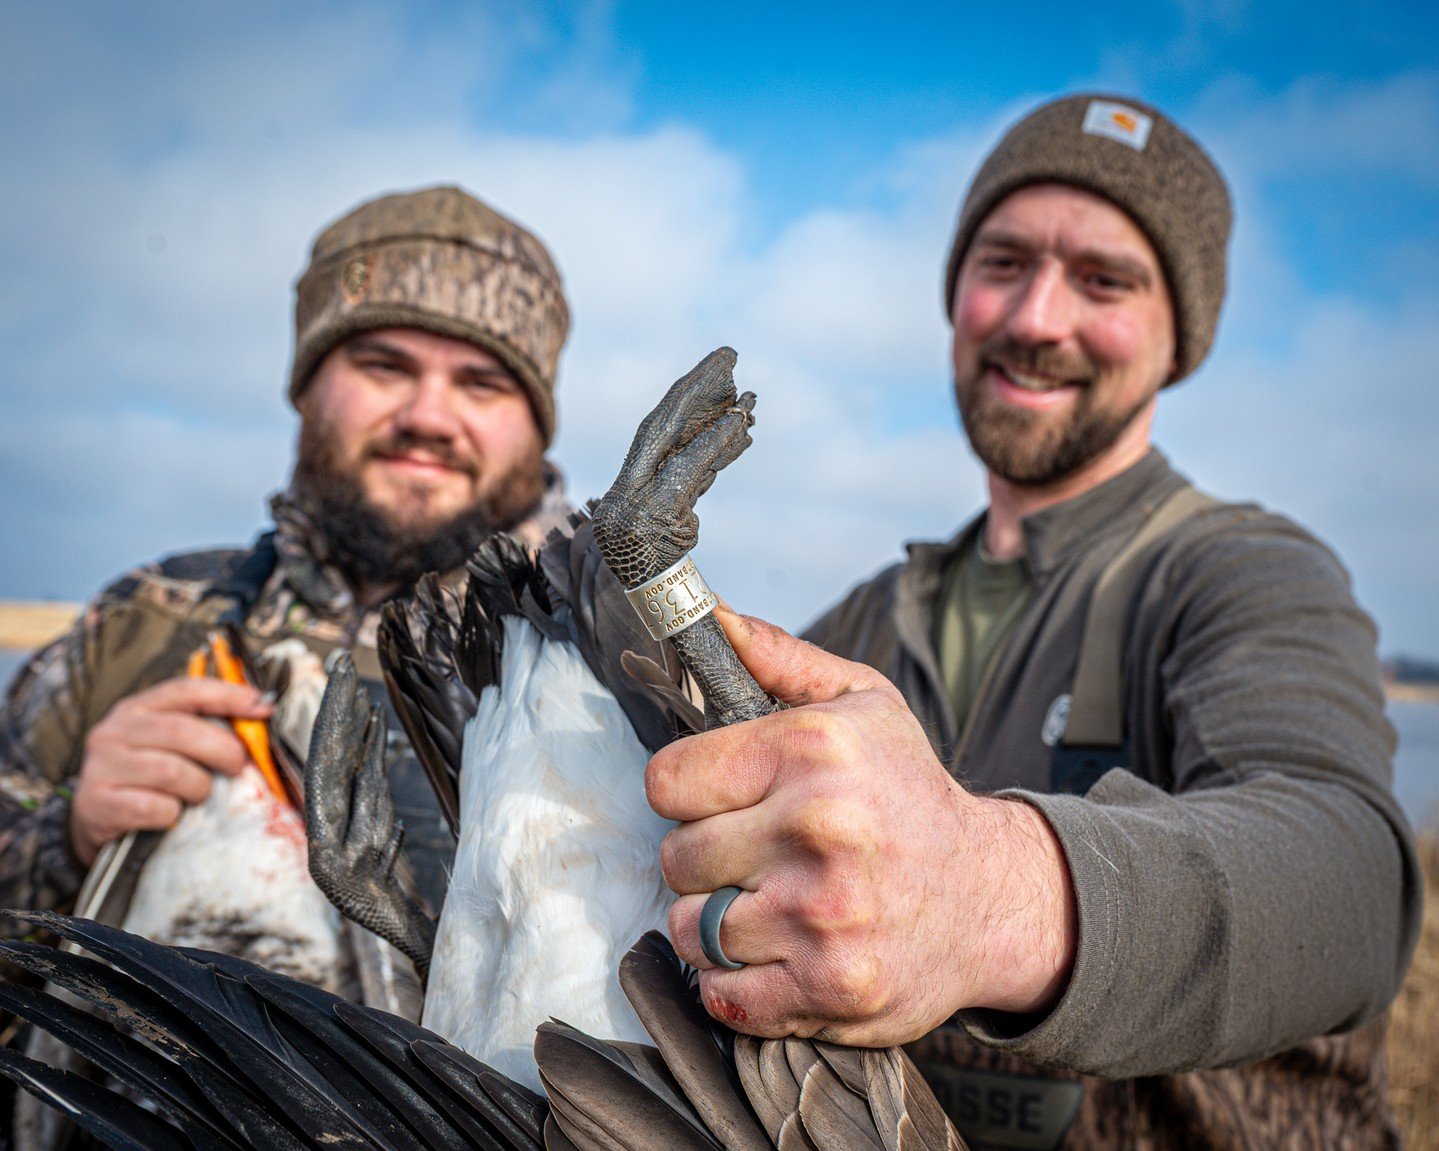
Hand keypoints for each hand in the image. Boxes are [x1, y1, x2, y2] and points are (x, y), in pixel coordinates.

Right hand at [69, 676, 273, 864]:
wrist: (96, 821)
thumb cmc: (146, 777)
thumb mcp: (167, 745)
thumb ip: (204, 727)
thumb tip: (262, 714)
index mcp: (136, 708)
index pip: (186, 690)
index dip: (229, 696)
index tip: (264, 707)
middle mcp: (113, 731)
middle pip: (182, 731)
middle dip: (222, 750)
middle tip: (236, 766)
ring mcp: (101, 767)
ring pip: (172, 771)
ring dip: (199, 787)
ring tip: (199, 794)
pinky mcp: (96, 803)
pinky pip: (154, 807)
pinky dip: (172, 813)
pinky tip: (170, 814)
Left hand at [648, 606, 1076, 1045]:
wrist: (992, 896)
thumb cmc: (911, 795)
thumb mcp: (863, 702)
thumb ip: (780, 659)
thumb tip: (711, 619)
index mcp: (812, 749)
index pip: (667, 780)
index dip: (685, 792)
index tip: (715, 800)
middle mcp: (815, 828)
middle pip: (675, 857)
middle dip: (704, 858)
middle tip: (752, 855)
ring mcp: (822, 914)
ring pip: (691, 928)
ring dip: (716, 923)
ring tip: (767, 904)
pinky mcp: (829, 986)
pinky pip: (723, 992)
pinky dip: (736, 981)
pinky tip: (776, 951)